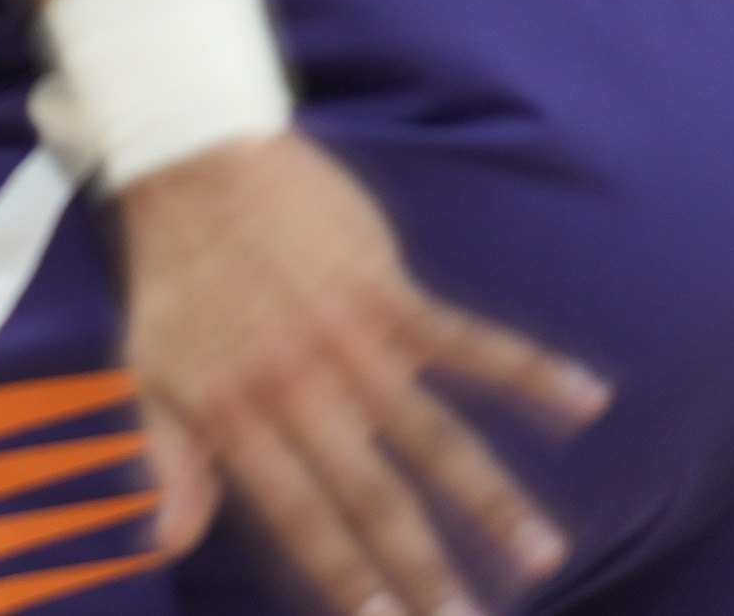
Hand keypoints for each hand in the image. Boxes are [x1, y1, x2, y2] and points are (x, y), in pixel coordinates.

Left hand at [119, 133, 606, 615]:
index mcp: (235, 411)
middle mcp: (296, 383)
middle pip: (374, 492)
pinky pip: (468, 339)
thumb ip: (166, 458)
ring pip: (433, 433)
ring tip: (540, 554)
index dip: (346, 575)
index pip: (300, 513)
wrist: (189, 159)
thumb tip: (166, 542)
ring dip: (490, 496)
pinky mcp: (385, 288)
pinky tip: (589, 399)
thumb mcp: (144, 367)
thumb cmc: (171, 275)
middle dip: (426, 566)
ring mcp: (346, 336)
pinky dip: (529, 370)